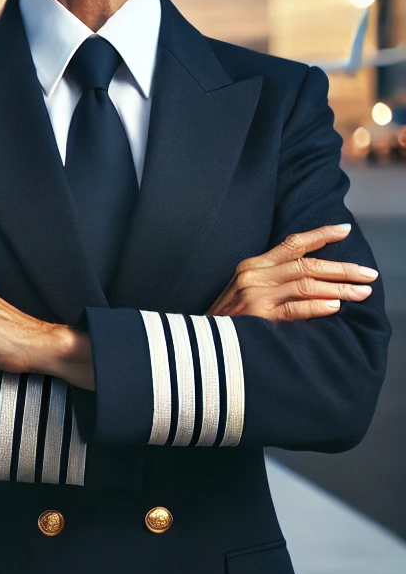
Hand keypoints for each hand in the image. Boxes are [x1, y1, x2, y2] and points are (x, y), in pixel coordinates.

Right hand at [207, 223, 377, 320]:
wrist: (205, 343)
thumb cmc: (231, 318)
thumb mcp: (248, 290)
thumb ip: (276, 280)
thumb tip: (318, 277)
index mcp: (253, 266)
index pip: (292, 244)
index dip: (321, 235)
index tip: (345, 231)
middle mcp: (254, 275)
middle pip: (306, 264)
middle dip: (342, 268)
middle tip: (369, 274)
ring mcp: (255, 294)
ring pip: (306, 284)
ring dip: (339, 288)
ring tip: (363, 292)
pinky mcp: (258, 315)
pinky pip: (296, 308)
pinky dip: (318, 306)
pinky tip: (336, 307)